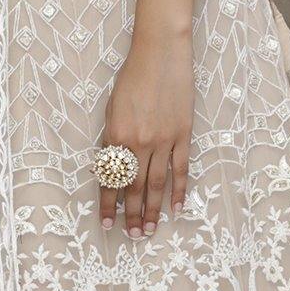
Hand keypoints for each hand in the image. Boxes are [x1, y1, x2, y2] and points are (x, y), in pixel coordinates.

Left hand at [97, 27, 194, 233]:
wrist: (161, 53)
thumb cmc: (131, 78)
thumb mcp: (111, 109)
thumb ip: (112, 140)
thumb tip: (110, 168)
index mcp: (117, 136)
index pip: (111, 179)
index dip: (108, 203)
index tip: (106, 223)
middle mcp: (140, 143)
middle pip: (134, 188)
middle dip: (130, 215)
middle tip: (131, 236)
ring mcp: (164, 140)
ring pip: (157, 184)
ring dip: (152, 210)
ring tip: (149, 231)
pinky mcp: (183, 135)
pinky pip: (181, 169)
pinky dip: (179, 190)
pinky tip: (176, 208)